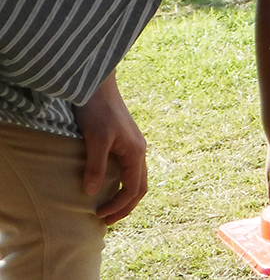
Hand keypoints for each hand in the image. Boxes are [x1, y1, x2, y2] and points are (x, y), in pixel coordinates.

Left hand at [73, 74, 147, 225]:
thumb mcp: (96, 140)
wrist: (99, 87)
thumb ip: (96, 166)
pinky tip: (108, 185)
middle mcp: (139, 151)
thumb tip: (92, 192)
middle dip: (126, 206)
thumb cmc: (98, 111)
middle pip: (140, 187)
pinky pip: (130, 169)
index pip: (133, 189)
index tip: (99, 216)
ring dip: (126, 196)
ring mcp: (134, 146)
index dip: (118, 206)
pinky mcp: (125, 142)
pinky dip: (123, 184)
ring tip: (108, 207)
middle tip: (106, 220)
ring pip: (137, 178)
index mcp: (136, 153)